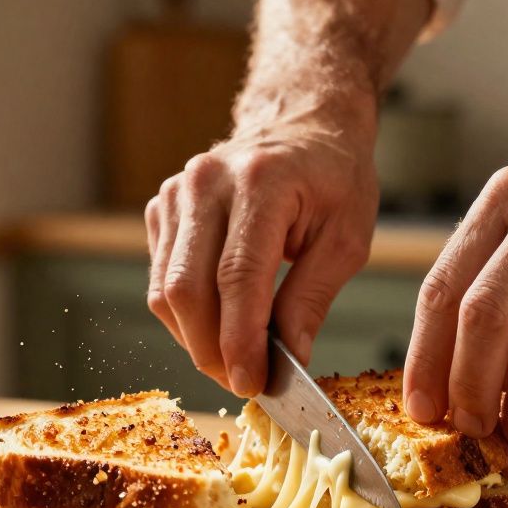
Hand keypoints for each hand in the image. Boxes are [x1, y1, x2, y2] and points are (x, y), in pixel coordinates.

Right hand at [146, 123, 378, 395]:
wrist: (302, 124)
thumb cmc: (333, 178)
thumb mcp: (346, 237)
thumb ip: (312, 298)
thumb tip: (290, 360)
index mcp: (261, 182)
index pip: (236, 277)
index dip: (239, 340)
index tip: (252, 383)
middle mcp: (206, 182)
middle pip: (186, 289)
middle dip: (211, 350)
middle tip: (242, 383)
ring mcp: (175, 193)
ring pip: (165, 291)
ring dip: (195, 340)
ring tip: (233, 360)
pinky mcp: (160, 209)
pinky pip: (160, 280)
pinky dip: (186, 316)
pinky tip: (219, 325)